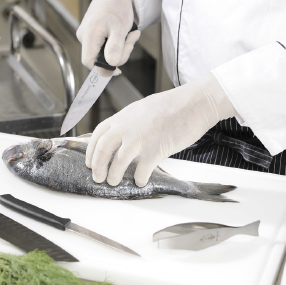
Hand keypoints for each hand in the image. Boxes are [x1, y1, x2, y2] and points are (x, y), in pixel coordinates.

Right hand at [76, 0, 140, 75]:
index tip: (118, 69)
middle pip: (99, 59)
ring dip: (121, 48)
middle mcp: (84, 37)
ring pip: (104, 53)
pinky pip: (105, 46)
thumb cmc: (117, 5)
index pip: (89, 63)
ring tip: (130, 34)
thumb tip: (110, 66)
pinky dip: (117, 43)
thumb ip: (115, 48)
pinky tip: (124, 34)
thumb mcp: (120, 28)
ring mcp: (88, 35)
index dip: (103, 69)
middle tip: (131, 41)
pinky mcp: (93, 34)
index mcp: (88, 36)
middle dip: (119, 54)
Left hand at [85, 73, 237, 186]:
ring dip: (114, 175)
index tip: (90, 162)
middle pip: (103, 148)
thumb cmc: (173, 105)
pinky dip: (139, 178)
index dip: (91, 151)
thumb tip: (120, 137)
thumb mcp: (142, 108)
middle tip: (98, 177)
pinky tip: (140, 181)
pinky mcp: (157, 149)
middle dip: (98, 166)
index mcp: (124, 116)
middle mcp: (129, 126)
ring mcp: (142, 137)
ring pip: (119, 161)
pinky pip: (142, 169)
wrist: (195, 102)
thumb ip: (129, 122)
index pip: (99, 134)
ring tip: (114, 182)